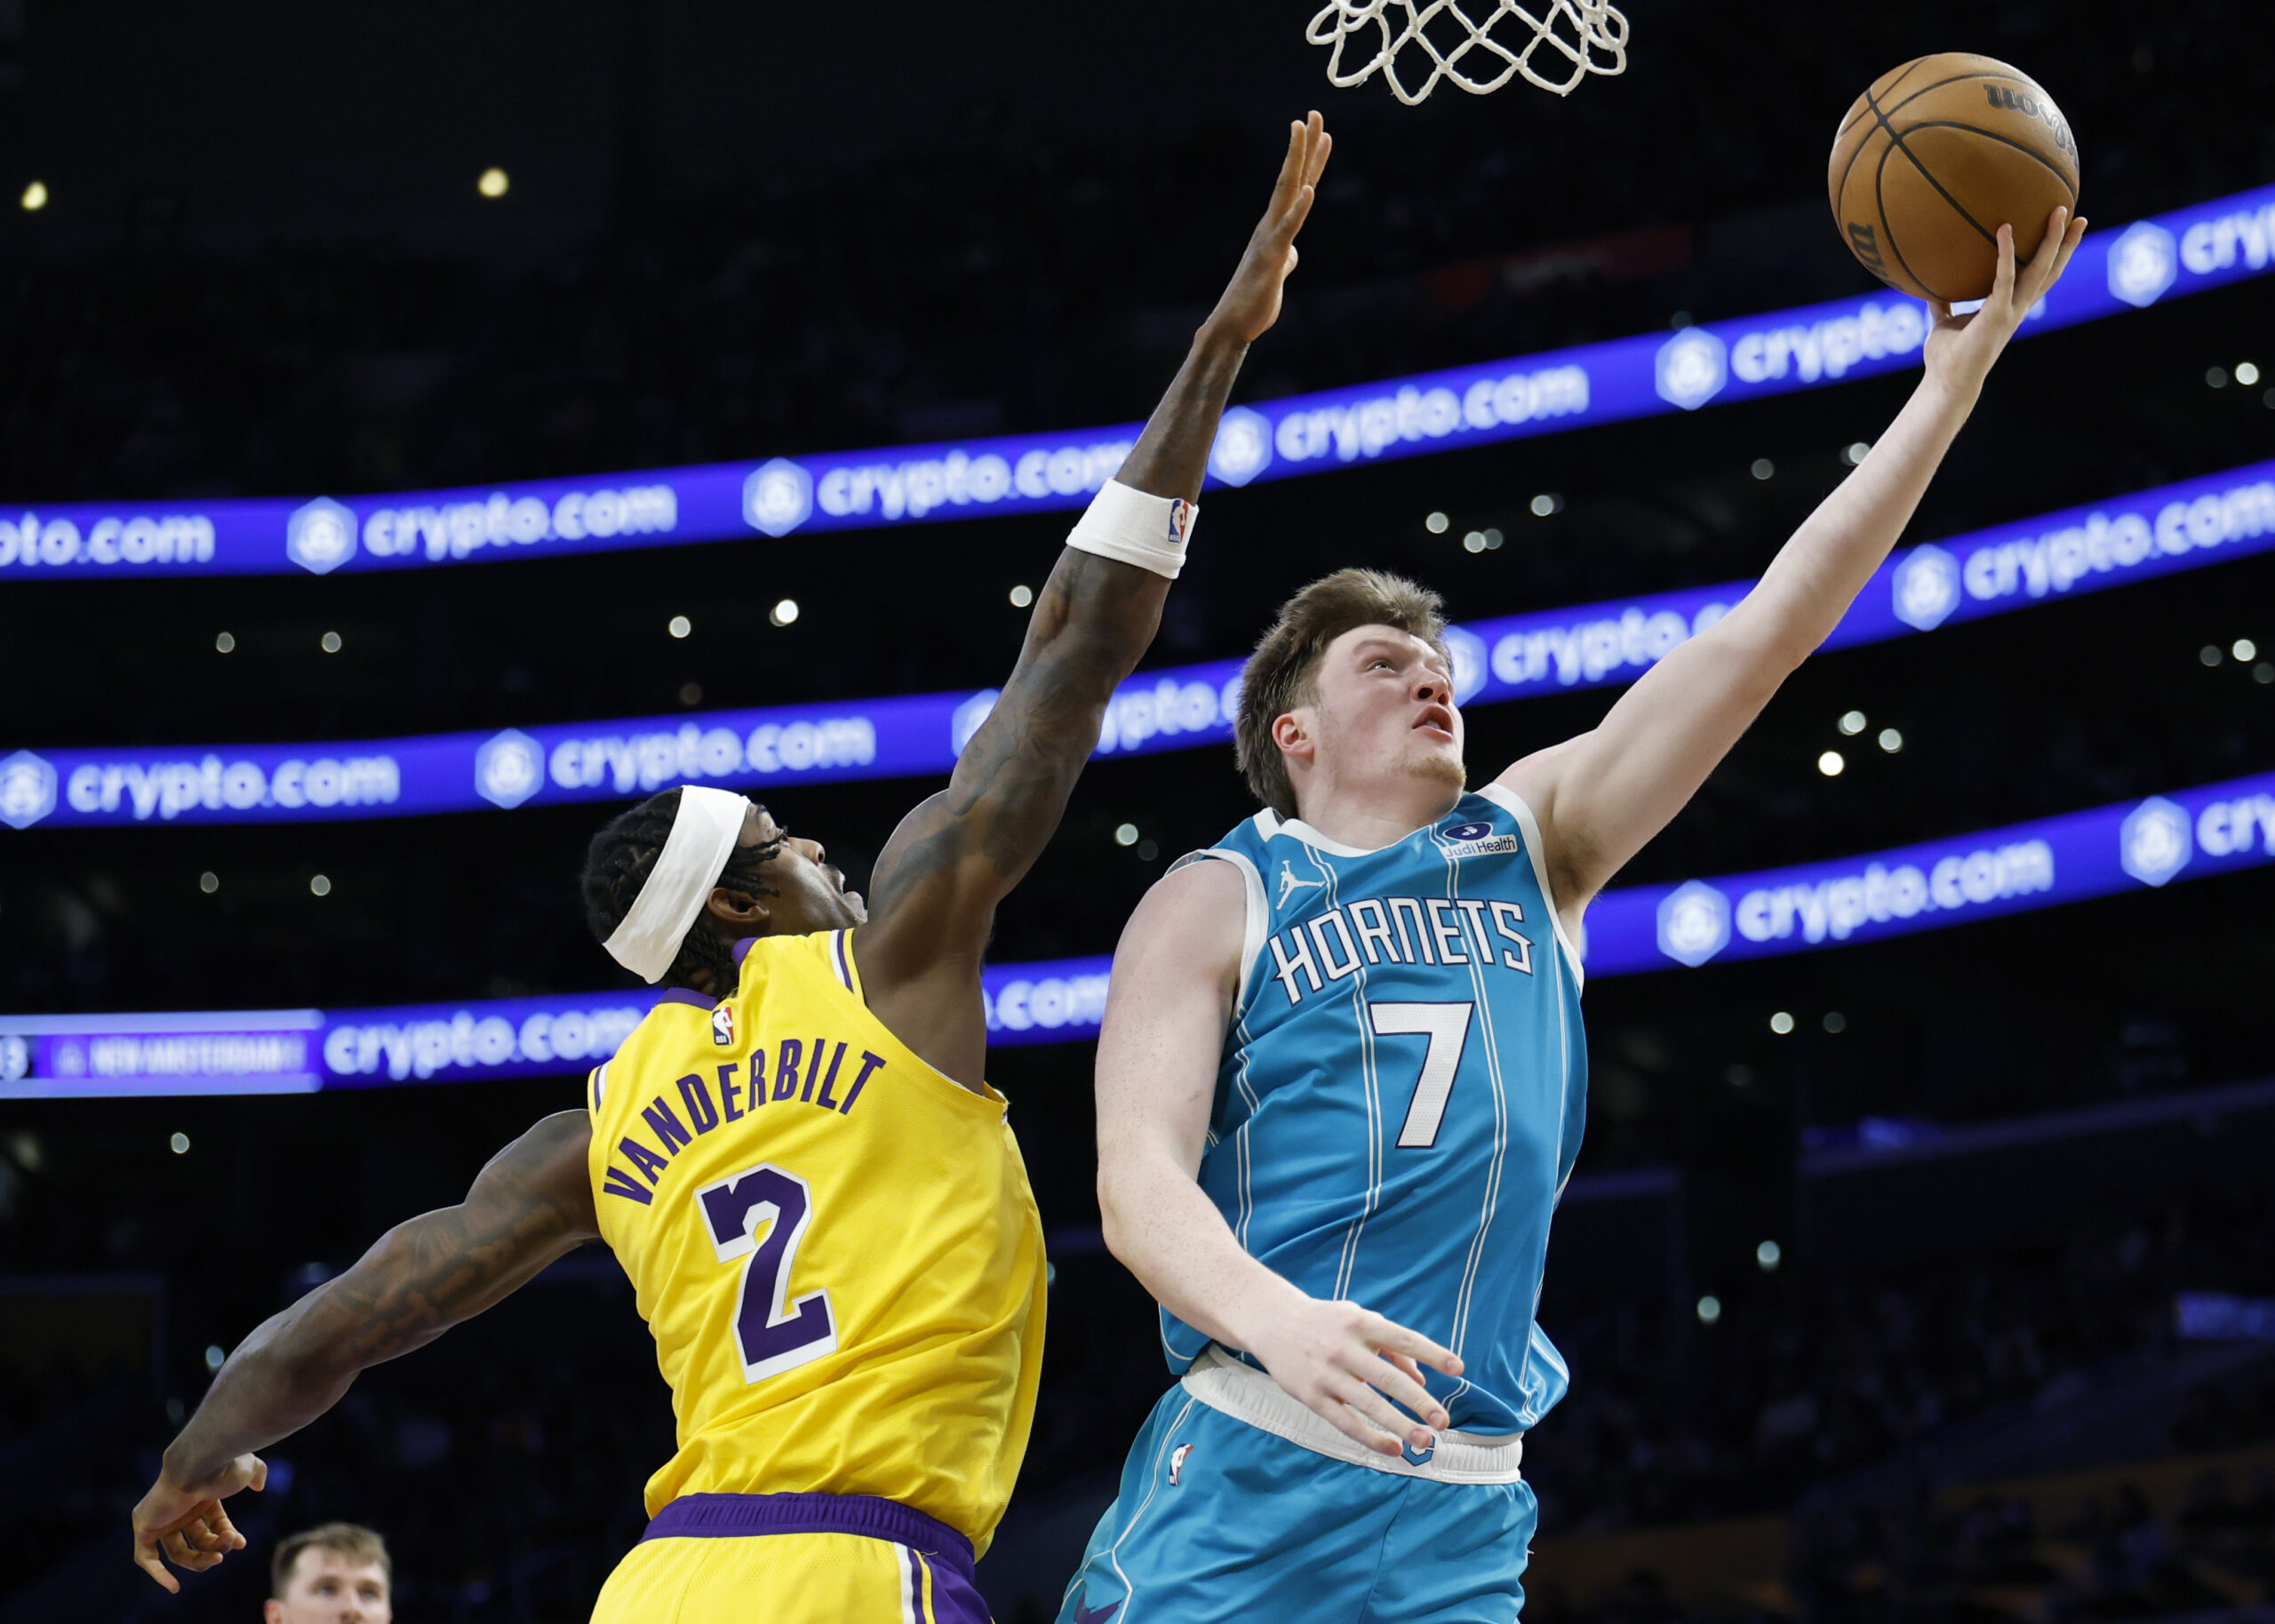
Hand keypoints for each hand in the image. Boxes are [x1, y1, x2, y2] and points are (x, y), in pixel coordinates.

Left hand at [131, 1453, 265, 1591]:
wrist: (199, 1462)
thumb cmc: (224, 1466)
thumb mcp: (249, 1468)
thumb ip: (255, 1474)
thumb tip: (258, 1485)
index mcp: (201, 1496)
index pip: (214, 1524)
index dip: (227, 1536)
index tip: (240, 1543)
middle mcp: (180, 1507)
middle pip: (196, 1541)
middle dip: (214, 1549)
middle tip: (224, 1551)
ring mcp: (162, 1517)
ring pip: (178, 1553)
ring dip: (199, 1561)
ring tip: (215, 1559)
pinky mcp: (145, 1526)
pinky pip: (145, 1557)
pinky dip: (158, 1574)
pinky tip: (174, 1587)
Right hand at [1200, 112, 1332, 346]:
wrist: (1232, 326)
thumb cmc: (1253, 302)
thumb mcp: (1277, 274)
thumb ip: (1285, 258)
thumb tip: (1292, 252)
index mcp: (1275, 227)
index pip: (1297, 185)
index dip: (1310, 158)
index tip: (1319, 129)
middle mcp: (1270, 225)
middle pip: (1292, 177)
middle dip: (1305, 145)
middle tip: (1314, 113)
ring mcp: (1270, 238)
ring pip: (1287, 191)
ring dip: (1297, 159)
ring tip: (1305, 130)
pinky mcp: (1271, 258)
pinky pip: (1287, 229)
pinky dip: (1299, 209)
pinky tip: (1309, 190)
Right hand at [1242, 1292, 1463, 1455]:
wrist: (1272, 1322)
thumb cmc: (1327, 1322)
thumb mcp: (1359, 1320)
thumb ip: (1392, 1346)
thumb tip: (1422, 1379)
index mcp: (1360, 1323)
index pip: (1403, 1338)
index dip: (1433, 1353)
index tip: (1459, 1368)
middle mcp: (1344, 1347)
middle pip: (1388, 1378)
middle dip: (1419, 1402)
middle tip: (1443, 1422)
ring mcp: (1326, 1373)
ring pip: (1369, 1405)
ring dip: (1400, 1425)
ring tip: (1425, 1441)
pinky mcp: (1311, 1395)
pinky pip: (1345, 1422)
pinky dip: (1371, 1438)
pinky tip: (1393, 1448)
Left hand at [1921, 205, 2086, 397]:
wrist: (1946, 384)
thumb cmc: (1947, 358)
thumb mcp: (1945, 324)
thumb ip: (1944, 305)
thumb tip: (1932, 289)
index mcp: (2010, 309)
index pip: (2039, 277)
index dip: (2053, 256)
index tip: (2063, 232)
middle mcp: (2018, 309)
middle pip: (2050, 270)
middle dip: (2065, 243)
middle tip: (2075, 213)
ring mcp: (2010, 312)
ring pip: (2040, 270)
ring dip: (2052, 240)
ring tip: (2060, 211)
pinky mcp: (1997, 315)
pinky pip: (2004, 277)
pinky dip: (2005, 253)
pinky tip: (2004, 228)